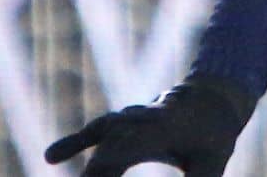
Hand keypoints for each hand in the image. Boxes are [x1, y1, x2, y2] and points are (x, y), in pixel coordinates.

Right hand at [44, 74, 254, 176]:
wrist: (214, 97)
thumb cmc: (214, 133)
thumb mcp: (213, 160)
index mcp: (157, 132)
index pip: (118, 157)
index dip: (103, 175)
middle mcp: (136, 123)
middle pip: (103, 155)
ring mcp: (126, 120)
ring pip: (96, 140)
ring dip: (78, 159)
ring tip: (53, 159)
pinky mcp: (121, 123)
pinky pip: (94, 133)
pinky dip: (75, 143)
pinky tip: (51, 156)